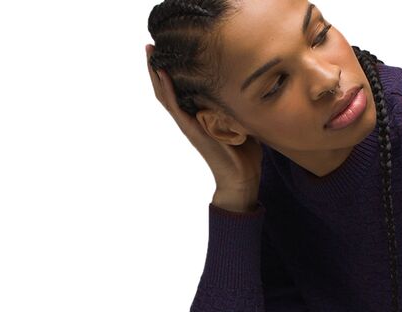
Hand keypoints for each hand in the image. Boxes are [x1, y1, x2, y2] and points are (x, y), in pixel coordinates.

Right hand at [145, 43, 261, 193]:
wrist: (241, 178)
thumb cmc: (245, 155)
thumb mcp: (241, 123)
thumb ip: (239, 107)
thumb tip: (252, 89)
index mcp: (199, 116)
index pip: (181, 90)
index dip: (173, 71)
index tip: (169, 50)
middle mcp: (190, 119)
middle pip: (166, 89)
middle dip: (157, 67)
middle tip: (150, 44)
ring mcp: (188, 124)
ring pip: (165, 95)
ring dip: (155, 73)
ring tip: (149, 52)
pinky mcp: (191, 129)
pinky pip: (174, 105)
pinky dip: (167, 89)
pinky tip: (162, 72)